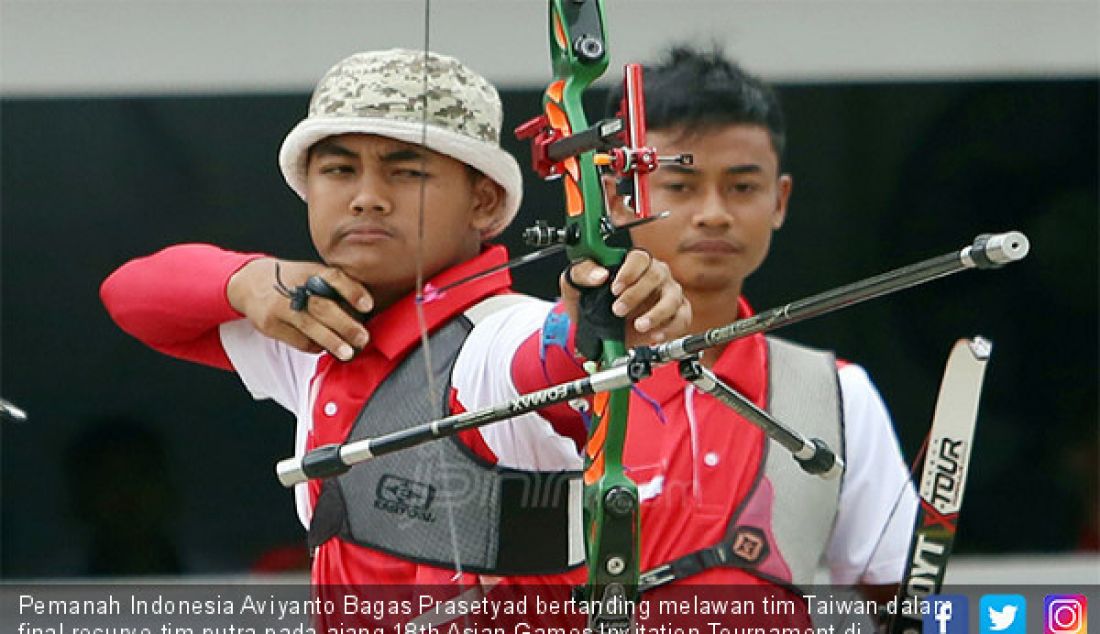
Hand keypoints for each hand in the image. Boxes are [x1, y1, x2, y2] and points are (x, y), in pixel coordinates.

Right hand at [227, 258, 373, 360]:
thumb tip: (362, 313)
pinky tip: (324, 347)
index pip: (334, 277)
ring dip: (332, 342)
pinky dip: (314, 346)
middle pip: (323, 307)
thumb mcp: (310, 274)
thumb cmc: (290, 281)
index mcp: (310, 272)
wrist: (248, 283)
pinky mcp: (271, 324)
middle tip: (362, 338)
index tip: (368, 306)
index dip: (352, 291)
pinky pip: (297, 340)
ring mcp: (280, 307)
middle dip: (346, 325)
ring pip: (310, 327)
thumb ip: (333, 288)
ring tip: (347, 352)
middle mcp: (295, 288)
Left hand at [560, 249, 691, 347]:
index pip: (639, 258)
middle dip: (636, 295)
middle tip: (618, 310)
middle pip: (656, 275)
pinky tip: (655, 336)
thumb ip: (582, 272)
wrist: (594, 329)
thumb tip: (599, 274)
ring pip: (673, 297)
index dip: (629, 272)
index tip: (614, 288)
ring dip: (656, 313)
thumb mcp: (575, 284)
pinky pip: (682, 318)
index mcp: (633, 263)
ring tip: (639, 326)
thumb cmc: (588, 300)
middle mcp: (654, 275)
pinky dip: (671, 328)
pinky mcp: (675, 314)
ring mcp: (667, 294)